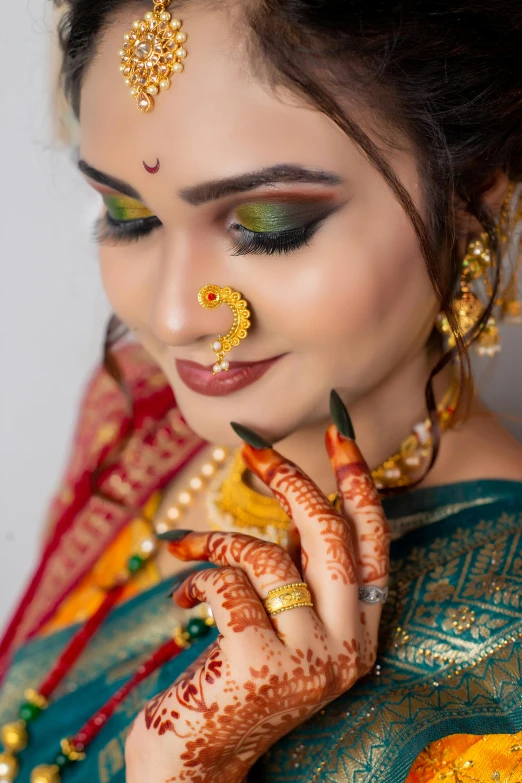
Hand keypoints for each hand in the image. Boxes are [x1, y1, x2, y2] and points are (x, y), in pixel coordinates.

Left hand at [125, 424, 389, 782]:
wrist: (195, 764)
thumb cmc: (234, 681)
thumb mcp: (281, 623)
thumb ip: (298, 570)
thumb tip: (295, 498)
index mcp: (360, 634)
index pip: (374, 545)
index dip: (357, 485)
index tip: (339, 433)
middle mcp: (347, 648)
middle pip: (329, 536)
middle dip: (290, 480)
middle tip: (252, 446)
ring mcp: (308, 659)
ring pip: (268, 557)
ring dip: (217, 543)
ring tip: (186, 554)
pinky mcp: (259, 665)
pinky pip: (227, 584)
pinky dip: (196, 579)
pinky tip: (179, 602)